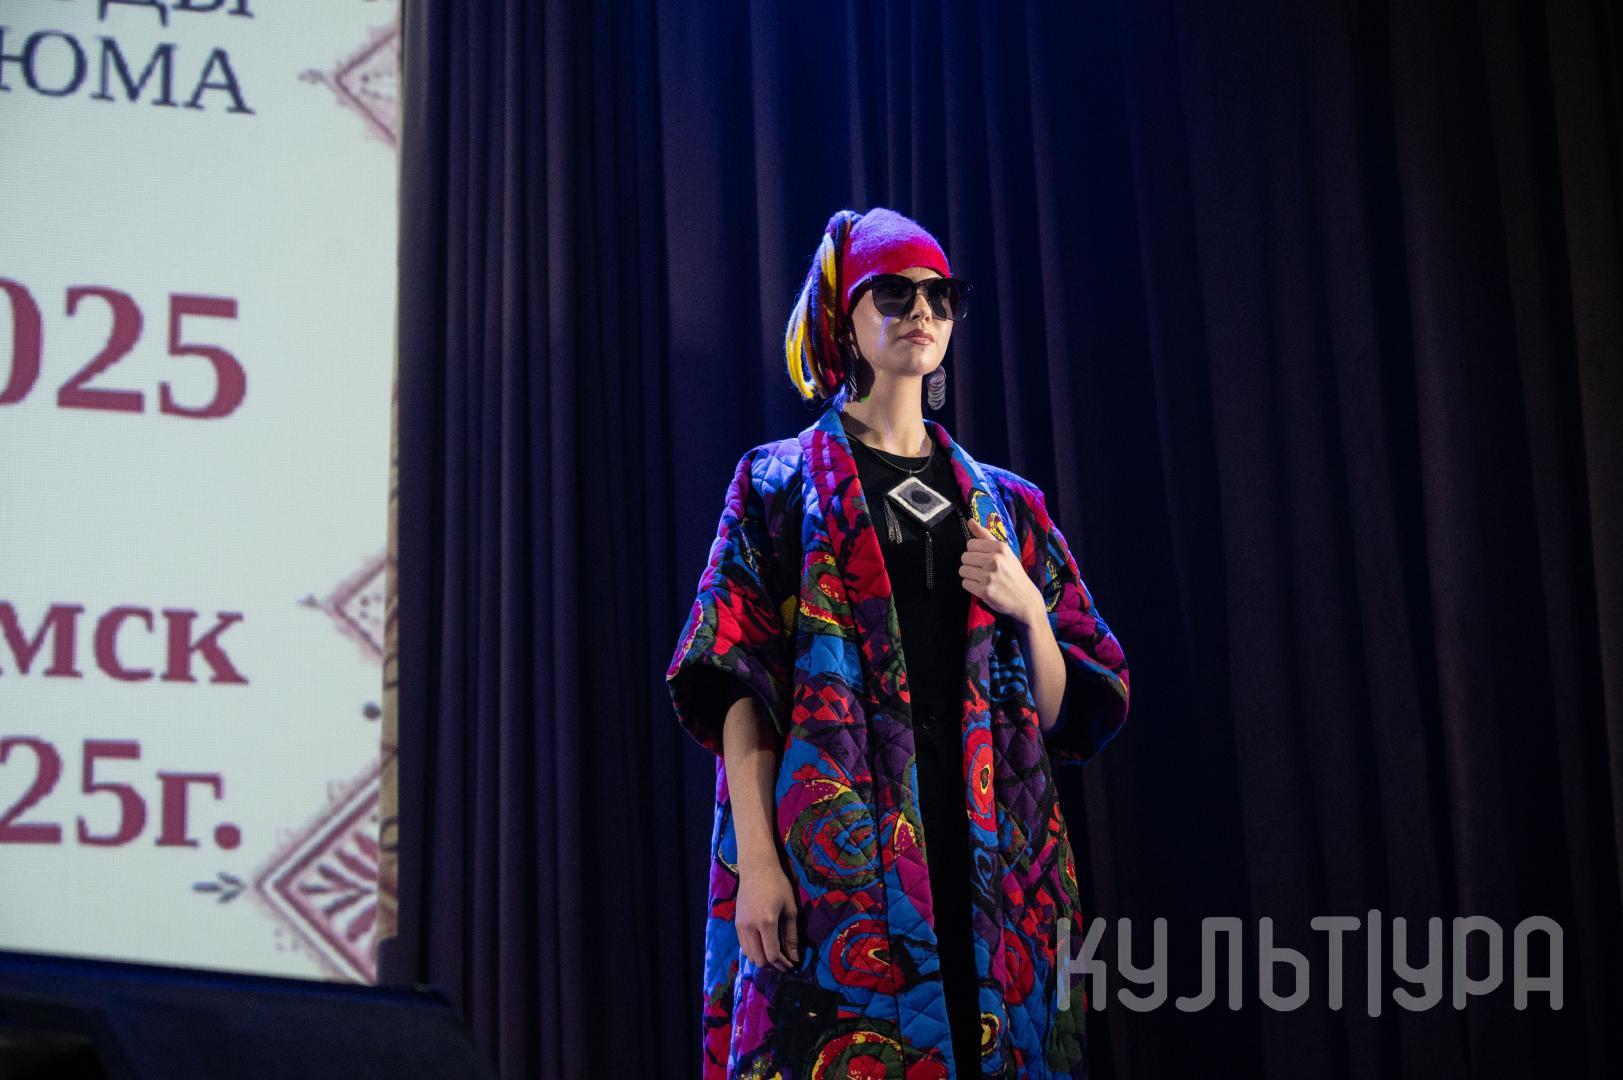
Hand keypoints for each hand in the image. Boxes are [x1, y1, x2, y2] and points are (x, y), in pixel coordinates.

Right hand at [735, 857, 800, 971]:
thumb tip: (794, 958)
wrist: (756, 868)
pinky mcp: (737, 924)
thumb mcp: (790, 909)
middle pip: (759, 960)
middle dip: (773, 965)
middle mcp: (750, 927)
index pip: (772, 955)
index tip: (793, 965)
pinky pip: (744, 946)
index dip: (783, 965)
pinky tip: (765, 945)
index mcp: (766, 922)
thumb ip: (791, 936)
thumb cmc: (778, 885)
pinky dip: (754, 951)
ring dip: (763, 959)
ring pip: (750, 955)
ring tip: (776, 954)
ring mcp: (741, 926)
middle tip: (785, 960)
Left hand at [960, 516, 1043, 625]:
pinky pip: (965, 583)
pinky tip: (982, 587)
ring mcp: (989, 576)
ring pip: (963, 570)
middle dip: (970, 564)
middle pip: (964, 557)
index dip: (974, 552)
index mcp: (1000, 548)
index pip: (970, 544)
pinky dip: (971, 586)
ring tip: (982, 579)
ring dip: (969, 575)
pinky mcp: (985, 591)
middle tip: (983, 570)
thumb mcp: (1004, 552)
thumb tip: (969, 520)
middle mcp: (995, 560)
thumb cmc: (1013, 573)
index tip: (983, 559)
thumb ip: (985, 535)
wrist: (1025, 599)